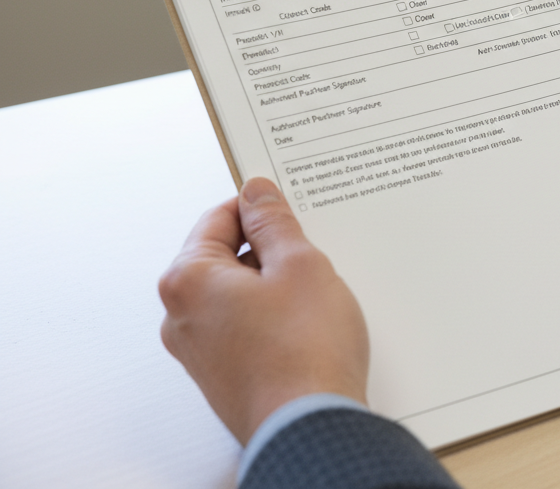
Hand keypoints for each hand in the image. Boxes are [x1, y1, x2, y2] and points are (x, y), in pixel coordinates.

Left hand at [159, 177, 368, 444]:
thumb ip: (274, 222)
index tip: (286, 206)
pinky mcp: (223, 376)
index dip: (259, 207)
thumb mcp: (300, 264)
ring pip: (239, 295)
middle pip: (226, 258)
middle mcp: (182, 317)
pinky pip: (245, 328)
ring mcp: (200, 352)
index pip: (220, 218)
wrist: (312, 429)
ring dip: (276, 288)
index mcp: (188, 281)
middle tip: (310, 259)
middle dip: (270, 253)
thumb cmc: (305, 353)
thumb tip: (257, 193)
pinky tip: (308, 330)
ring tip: (315, 301)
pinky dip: (275, 320)